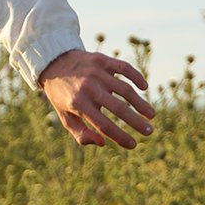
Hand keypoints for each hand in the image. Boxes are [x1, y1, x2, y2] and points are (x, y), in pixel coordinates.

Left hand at [39, 48, 154, 148]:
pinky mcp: (102, 60)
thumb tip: (103, 142)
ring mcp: (96, 72)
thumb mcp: (65, 117)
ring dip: (140, 103)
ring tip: (150, 115)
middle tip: (149, 131)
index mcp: (78, 103)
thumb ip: (81, 133)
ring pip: (125, 89)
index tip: (133, 145)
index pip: (104, 124)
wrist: (54, 63)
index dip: (120, 136)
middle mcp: (88, 87)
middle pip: (118, 108)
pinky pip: (124, 68)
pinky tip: (144, 87)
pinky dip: (136, 77)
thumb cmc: (63, 95)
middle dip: (136, 122)